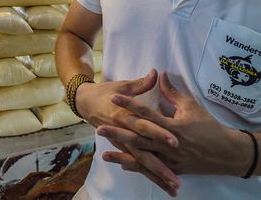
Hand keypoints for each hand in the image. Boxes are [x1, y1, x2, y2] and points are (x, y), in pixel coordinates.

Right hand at [76, 70, 181, 196]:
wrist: (85, 103)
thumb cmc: (107, 92)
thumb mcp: (124, 86)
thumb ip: (142, 83)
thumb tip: (157, 73)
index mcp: (124, 116)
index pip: (144, 126)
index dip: (159, 133)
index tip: (174, 141)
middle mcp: (123, 133)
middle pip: (144, 151)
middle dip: (160, 165)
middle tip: (175, 177)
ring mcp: (122, 143)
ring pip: (141, 163)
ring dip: (157, 175)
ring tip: (173, 186)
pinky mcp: (123, 148)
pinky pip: (136, 164)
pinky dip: (148, 174)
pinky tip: (161, 185)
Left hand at [100, 72, 251, 180]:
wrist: (226, 153)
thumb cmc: (209, 127)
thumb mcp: (191, 106)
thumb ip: (173, 93)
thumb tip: (160, 75)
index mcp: (173, 126)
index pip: (146, 113)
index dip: (130, 104)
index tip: (115, 97)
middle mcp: (168, 144)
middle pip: (138, 138)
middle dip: (118, 133)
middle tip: (100, 127)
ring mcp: (170, 159)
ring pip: (142, 157)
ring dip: (122, 155)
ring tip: (104, 153)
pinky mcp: (172, 169)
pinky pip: (151, 169)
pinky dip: (136, 167)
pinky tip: (122, 165)